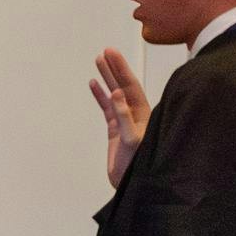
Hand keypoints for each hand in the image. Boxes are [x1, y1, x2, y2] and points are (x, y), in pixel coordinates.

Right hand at [89, 47, 149, 187]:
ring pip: (114, 93)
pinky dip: (100, 96)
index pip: (130, 85)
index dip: (121, 68)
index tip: (111, 54)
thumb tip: (116, 93)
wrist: (132, 184)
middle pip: (122, 85)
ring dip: (106, 78)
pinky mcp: (116, 130)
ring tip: (98, 61)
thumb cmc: (137, 164)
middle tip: (105, 51)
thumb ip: (124, 116)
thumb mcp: (132, 139)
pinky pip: (107, 108)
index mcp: (141, 113)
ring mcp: (125, 120)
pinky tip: (94, 84)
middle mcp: (134, 113)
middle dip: (114, 68)